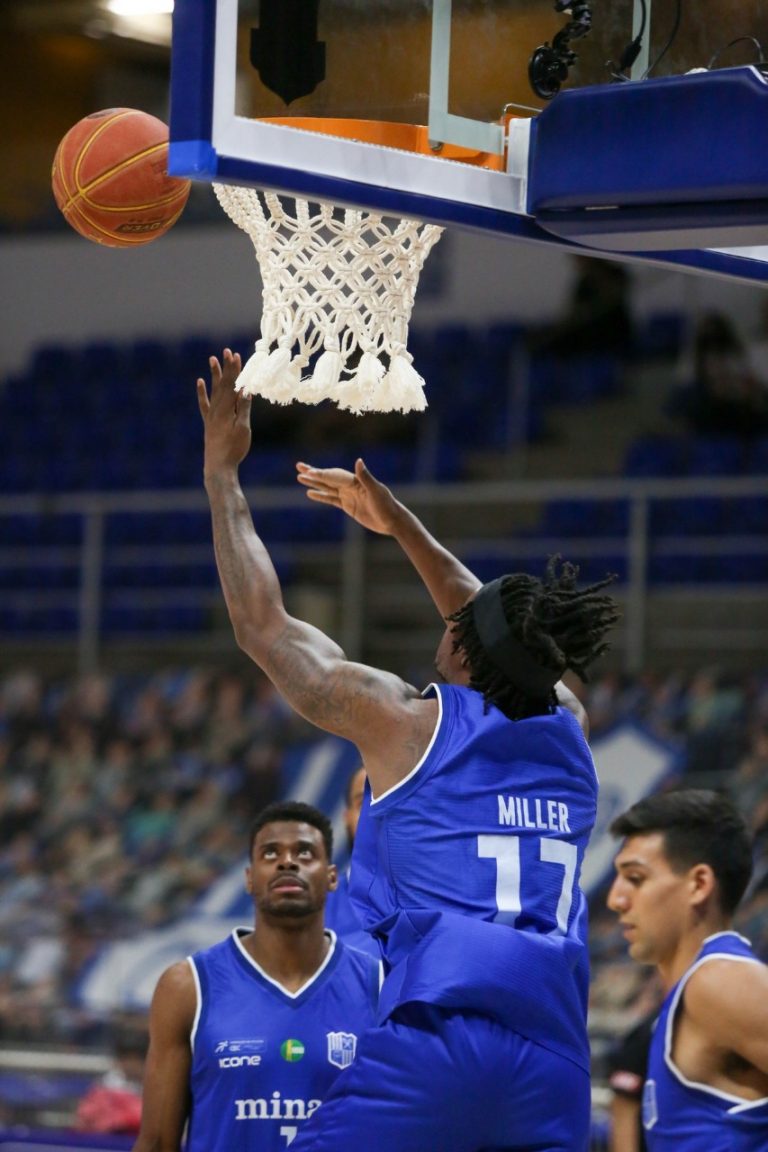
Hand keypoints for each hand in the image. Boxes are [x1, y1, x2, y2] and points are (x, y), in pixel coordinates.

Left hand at [197, 349, 251, 476]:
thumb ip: (244, 408)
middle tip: (227, 351)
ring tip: (212, 359)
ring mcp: (211, 416)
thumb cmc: (234, 449)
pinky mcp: (208, 423)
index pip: (232, 385)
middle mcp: (217, 410)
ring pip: (213, 391)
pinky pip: (204, 404)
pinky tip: (200, 382)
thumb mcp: (243, 428)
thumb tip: (246, 389)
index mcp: (227, 410)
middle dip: (226, 368)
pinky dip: (202, 393)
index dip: (235, 370)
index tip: (237, 356)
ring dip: (215, 375)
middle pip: (223, 384)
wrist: (218, 466)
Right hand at [296, 458, 398, 534]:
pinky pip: (331, 499)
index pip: (334, 476)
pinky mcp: (348, 506)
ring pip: (327, 487)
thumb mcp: (376, 492)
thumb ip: (366, 477)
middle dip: (313, 473)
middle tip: (298, 466)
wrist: (392, 521)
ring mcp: (348, 495)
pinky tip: (310, 493)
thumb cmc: (387, 506)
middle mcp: (350, 486)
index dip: (321, 474)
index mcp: (356, 481)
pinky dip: (321, 496)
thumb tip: (358, 461)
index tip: (308, 473)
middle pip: (328, 478)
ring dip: (314, 482)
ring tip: (299, 477)